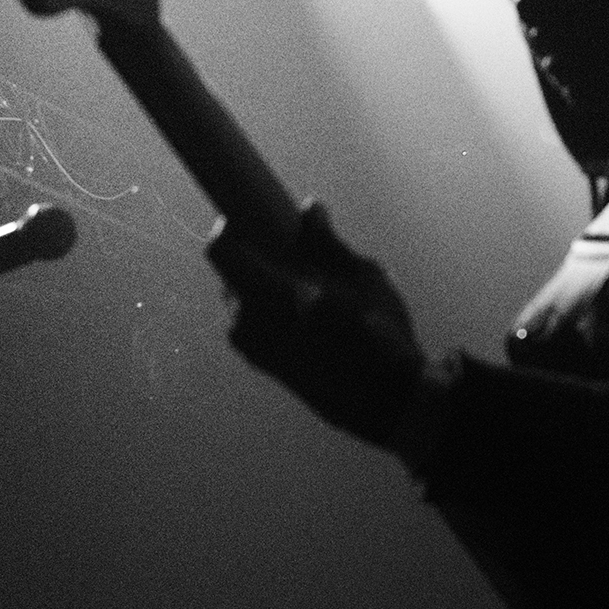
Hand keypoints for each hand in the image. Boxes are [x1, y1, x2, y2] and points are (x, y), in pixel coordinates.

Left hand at [207, 204, 424, 446]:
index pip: (221, 251)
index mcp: (266, 294)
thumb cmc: (378, 332)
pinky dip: (271, 313)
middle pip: (233, 277)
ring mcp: (254, 350)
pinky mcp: (265, 367)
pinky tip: (309, 315)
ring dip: (265, 289)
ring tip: (307, 288)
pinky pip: (256, 328)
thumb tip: (309, 208)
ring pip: (244, 304)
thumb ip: (325, 242)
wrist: (387, 401)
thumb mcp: (361, 277)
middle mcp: (248, 323)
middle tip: (288, 253)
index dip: (228, 228)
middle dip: (255, 260)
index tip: (246, 217)